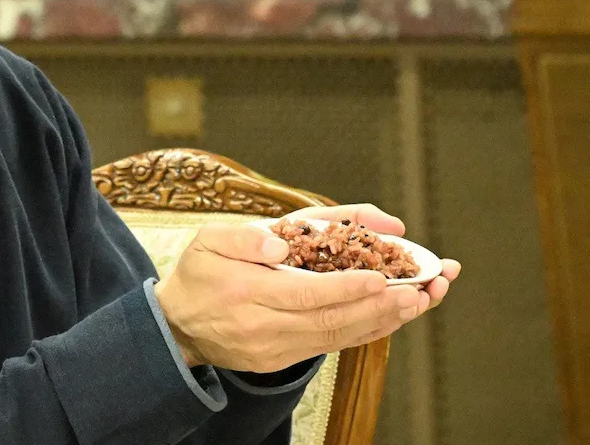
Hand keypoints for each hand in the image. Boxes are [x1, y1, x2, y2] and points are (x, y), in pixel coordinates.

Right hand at [153, 203, 457, 373]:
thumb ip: (244, 235)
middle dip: (378, 307)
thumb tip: (281, 240)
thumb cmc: (200, 274)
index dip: (346, 287)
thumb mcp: (209, 239)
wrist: (177, 325)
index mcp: (244, 290)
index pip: (304, 293)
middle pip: (329, 320)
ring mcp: (272, 348)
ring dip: (379, 321)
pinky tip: (387, 319)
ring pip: (334, 337)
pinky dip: (361, 332)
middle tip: (418, 292)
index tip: (381, 277)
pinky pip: (327, 346)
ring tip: (416, 304)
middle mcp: (262, 326)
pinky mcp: (279, 361)